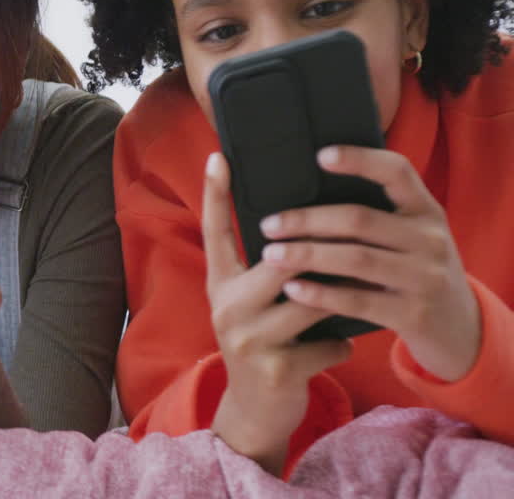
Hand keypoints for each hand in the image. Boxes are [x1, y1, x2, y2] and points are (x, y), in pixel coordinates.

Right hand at [202, 153, 351, 474]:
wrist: (254, 412)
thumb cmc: (264, 347)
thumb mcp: (253, 307)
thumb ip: (266, 272)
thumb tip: (303, 227)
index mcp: (220, 286)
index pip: (215, 232)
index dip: (215, 194)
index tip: (219, 156)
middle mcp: (226, 307)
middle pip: (275, 261)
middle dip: (312, 250)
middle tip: (344, 235)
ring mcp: (248, 338)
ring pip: (307, 299)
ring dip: (336, 296)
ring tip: (354, 290)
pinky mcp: (274, 368)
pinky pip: (325, 341)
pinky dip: (338, 344)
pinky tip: (340, 347)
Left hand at [260, 145, 479, 381]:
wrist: (460, 329)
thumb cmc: (416, 271)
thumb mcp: (411, 237)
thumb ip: (375, 217)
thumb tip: (304, 195)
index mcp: (426, 210)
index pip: (398, 172)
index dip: (360, 160)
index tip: (320, 155)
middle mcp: (431, 239)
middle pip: (360, 219)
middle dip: (307, 221)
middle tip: (269, 226)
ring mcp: (426, 277)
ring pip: (356, 259)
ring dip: (307, 255)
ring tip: (270, 256)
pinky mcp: (414, 313)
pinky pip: (359, 300)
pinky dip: (321, 294)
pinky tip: (292, 289)